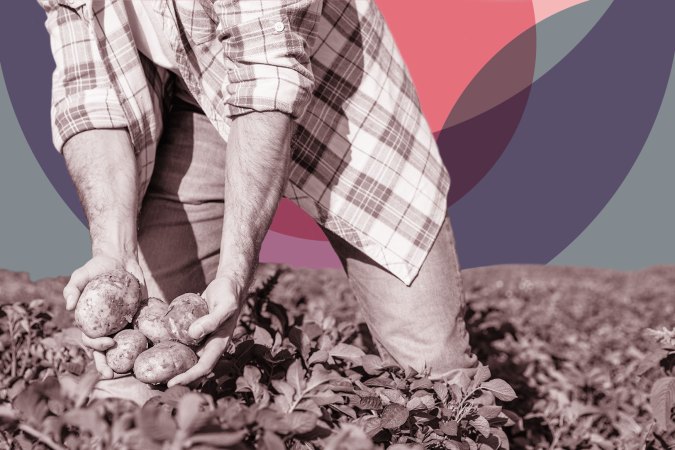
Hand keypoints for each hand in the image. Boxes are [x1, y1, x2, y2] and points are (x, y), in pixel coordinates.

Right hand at [64, 254, 145, 378]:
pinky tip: (150, 353)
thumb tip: (69, 306)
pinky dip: (144, 343)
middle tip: (113, 374)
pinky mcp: (138, 317)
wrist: (119, 259)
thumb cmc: (95, 268)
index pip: (90, 340)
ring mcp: (123, 323)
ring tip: (131, 372)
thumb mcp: (81, 276)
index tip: (109, 344)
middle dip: (107, 364)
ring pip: (123, 347)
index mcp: (91, 321)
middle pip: (105, 350)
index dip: (97, 346)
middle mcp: (106, 326)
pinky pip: (142, 332)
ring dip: (125, 361)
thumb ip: (72, 289)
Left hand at [167, 277, 241, 386]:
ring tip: (154, 372)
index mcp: (219, 344)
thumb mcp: (225, 306)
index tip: (172, 384)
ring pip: (187, 358)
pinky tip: (157, 349)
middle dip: (178, 378)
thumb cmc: (229, 296)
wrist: (228, 286)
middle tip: (157, 383)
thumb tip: (193, 334)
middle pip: (193, 368)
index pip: (204, 367)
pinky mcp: (194, 332)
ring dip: (173, 366)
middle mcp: (209, 346)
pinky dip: (172, 348)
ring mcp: (201, 340)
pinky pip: (182, 343)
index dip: (189, 377)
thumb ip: (212, 320)